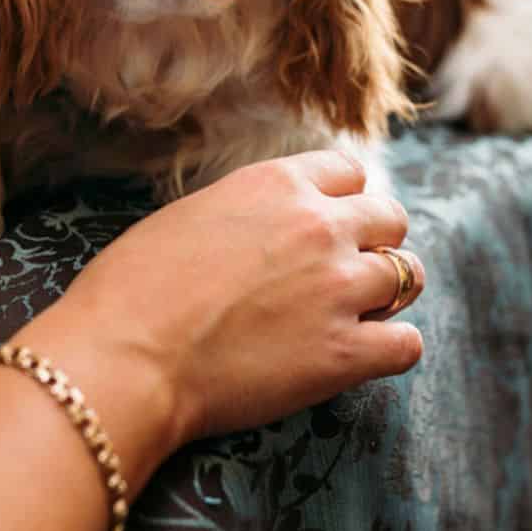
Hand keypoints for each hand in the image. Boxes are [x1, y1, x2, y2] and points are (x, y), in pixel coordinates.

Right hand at [23, 150, 424, 455]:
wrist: (124, 355)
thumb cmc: (130, 290)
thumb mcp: (188, 217)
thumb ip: (245, 213)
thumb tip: (260, 232)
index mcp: (277, 183)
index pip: (349, 172)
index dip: (341, 202)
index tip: (326, 229)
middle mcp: (320, 226)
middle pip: (390, 218)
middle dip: (373, 244)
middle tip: (343, 276)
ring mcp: (338, 288)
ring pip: (407, 275)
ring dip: (386, 295)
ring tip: (355, 317)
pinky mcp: (345, 353)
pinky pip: (407, 344)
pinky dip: (390, 350)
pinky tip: (360, 358)